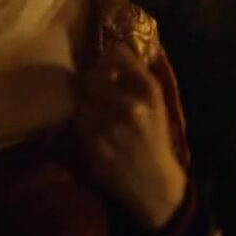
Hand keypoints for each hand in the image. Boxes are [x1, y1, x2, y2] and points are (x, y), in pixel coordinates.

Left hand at [76, 42, 186, 229]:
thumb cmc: (156, 140)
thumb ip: (136, 78)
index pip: (118, 55)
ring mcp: (109, 126)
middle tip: (97, 92)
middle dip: (93, 83)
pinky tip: (95, 133)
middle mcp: (129, 105)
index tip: (107, 65)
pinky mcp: (93, 145)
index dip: (108, 58)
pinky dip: (83, 126)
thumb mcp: (157, 105)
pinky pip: (78, 124)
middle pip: (93, 77)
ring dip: (86, 106)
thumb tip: (112, 49)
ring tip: (97, 116)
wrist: (154, 185)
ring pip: (82, 101)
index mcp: (150, 92)